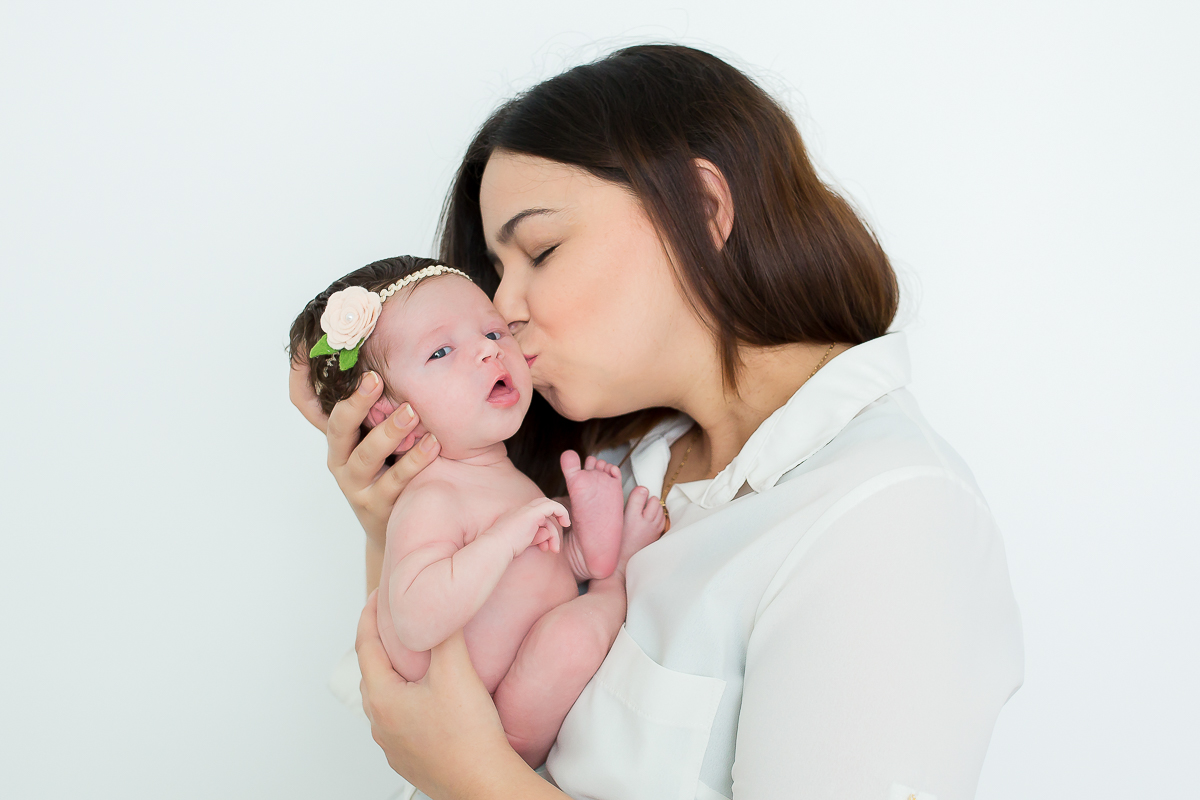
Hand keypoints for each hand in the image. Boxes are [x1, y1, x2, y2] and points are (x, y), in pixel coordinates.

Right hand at [289, 359, 439, 541]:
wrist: (392, 529)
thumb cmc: (389, 473)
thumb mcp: (378, 445)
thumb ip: (381, 415)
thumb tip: (396, 366)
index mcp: (340, 443)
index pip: (334, 413)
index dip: (348, 394)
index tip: (367, 371)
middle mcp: (342, 462)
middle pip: (340, 429)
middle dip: (358, 404)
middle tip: (377, 380)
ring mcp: (357, 486)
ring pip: (367, 455)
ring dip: (389, 431)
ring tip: (412, 413)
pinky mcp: (376, 506)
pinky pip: (395, 481)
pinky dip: (414, 461)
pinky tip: (433, 444)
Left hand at [357, 590, 520, 795]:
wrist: (484, 784)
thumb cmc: (467, 737)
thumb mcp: (456, 671)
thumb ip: (445, 632)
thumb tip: (438, 604)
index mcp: (382, 699)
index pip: (365, 646)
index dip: (369, 616)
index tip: (376, 596)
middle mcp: (381, 723)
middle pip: (373, 672)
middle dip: (383, 643)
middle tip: (397, 621)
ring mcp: (394, 744)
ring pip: (387, 697)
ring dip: (396, 674)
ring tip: (415, 656)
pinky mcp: (410, 757)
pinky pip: (401, 719)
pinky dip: (408, 698)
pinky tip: (430, 696)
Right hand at [488, 498, 569, 557]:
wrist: (495, 548)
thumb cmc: (502, 551)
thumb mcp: (521, 544)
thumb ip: (534, 537)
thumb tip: (546, 535)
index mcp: (512, 517)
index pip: (532, 518)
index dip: (542, 530)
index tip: (544, 546)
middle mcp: (518, 511)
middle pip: (541, 511)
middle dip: (550, 526)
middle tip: (554, 545)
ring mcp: (525, 511)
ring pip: (547, 514)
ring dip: (554, 533)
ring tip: (554, 549)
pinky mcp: (532, 513)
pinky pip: (552, 507)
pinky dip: (562, 512)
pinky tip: (566, 523)